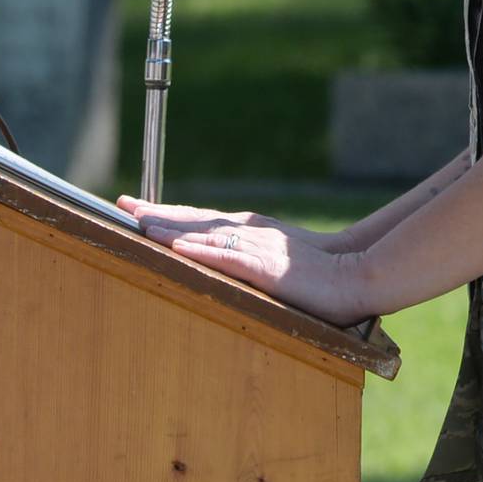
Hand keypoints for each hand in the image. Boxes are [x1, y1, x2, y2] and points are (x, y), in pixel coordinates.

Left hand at [116, 198, 370, 325]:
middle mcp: (251, 233)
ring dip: (170, 230)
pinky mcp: (268, 270)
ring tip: (139, 224)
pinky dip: (201, 253)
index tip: (135, 207)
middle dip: (157, 213)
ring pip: (205, 236)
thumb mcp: (278, 259)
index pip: (200, 219)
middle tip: (122, 206)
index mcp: (252, 231)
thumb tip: (218, 258)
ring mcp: (259, 250)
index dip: (166, 212)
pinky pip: (228, 260)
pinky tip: (178, 250)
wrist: (360, 275)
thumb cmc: (323, 272)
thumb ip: (250, 256)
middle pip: (195, 220)